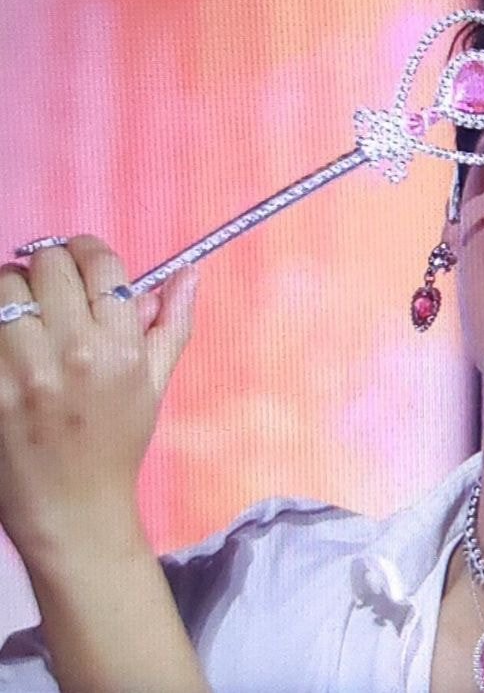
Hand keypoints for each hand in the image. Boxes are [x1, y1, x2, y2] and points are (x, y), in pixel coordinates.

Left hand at [0, 235, 198, 562]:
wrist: (72, 509)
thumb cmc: (116, 445)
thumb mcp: (155, 385)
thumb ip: (173, 324)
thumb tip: (189, 273)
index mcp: (122, 348)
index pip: (101, 264)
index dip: (89, 252)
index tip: (84, 261)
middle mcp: (74, 351)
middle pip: (48, 263)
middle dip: (49, 267)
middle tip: (50, 288)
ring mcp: (24, 369)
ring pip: (5, 285)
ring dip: (12, 290)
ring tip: (21, 313)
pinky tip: (8, 338)